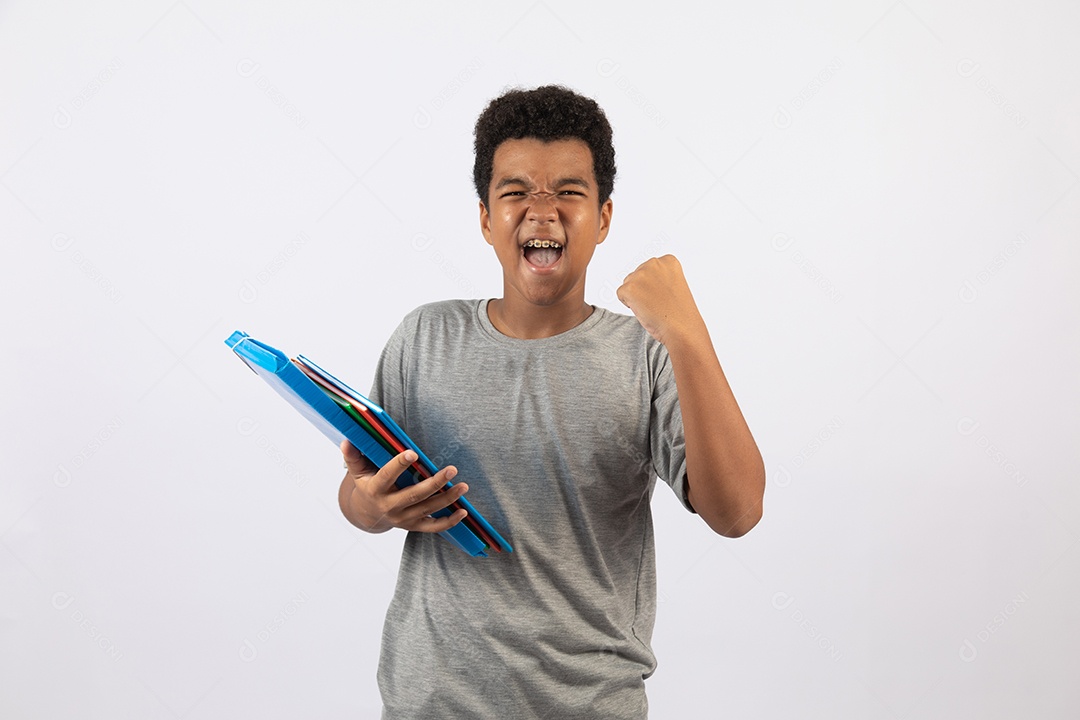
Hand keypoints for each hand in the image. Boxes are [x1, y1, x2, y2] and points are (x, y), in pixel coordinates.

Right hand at [340, 440, 467, 533]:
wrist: (367, 515)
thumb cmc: (366, 486)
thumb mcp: (357, 472)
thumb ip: (353, 457)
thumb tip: (346, 441)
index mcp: (375, 490)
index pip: (387, 476)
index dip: (399, 465)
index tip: (413, 453)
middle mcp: (390, 506)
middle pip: (414, 495)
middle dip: (434, 483)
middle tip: (451, 469)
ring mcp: (403, 519)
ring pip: (427, 509)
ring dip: (447, 499)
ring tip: (463, 486)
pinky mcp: (413, 526)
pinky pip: (433, 527)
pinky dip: (449, 521)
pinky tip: (463, 511)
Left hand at [616, 254, 703, 344]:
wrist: (682, 328)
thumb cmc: (680, 312)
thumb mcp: (674, 284)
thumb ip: (659, 277)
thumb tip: (642, 280)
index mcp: (668, 261)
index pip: (650, 269)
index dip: (654, 285)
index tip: (665, 295)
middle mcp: (654, 263)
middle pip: (637, 274)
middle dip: (643, 289)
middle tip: (658, 303)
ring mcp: (641, 275)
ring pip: (628, 284)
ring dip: (636, 296)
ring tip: (652, 306)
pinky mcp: (629, 288)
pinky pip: (621, 294)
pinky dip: (629, 304)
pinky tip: (644, 310)